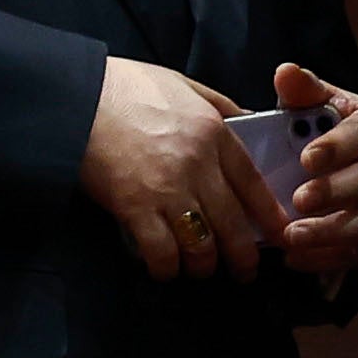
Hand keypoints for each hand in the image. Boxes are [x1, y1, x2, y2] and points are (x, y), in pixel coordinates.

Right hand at [79, 58, 286, 282]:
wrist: (77, 95)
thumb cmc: (127, 87)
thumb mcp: (183, 85)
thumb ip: (218, 106)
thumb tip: (247, 121)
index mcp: (213, 132)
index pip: (253, 183)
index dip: (269, 215)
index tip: (280, 235)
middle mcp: (197, 164)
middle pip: (233, 225)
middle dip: (242, 258)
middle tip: (243, 272)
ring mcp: (166, 189)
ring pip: (201, 247)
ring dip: (203, 266)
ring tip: (199, 268)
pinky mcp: (133, 207)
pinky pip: (161, 253)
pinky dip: (165, 267)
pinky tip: (164, 267)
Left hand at [272, 64, 357, 274]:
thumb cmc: (332, 132)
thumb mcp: (320, 106)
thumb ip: (304, 92)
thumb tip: (286, 72)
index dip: (338, 146)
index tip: (306, 158)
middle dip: (337, 192)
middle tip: (298, 200)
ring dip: (333, 232)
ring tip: (292, 236)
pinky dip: (330, 258)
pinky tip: (296, 258)